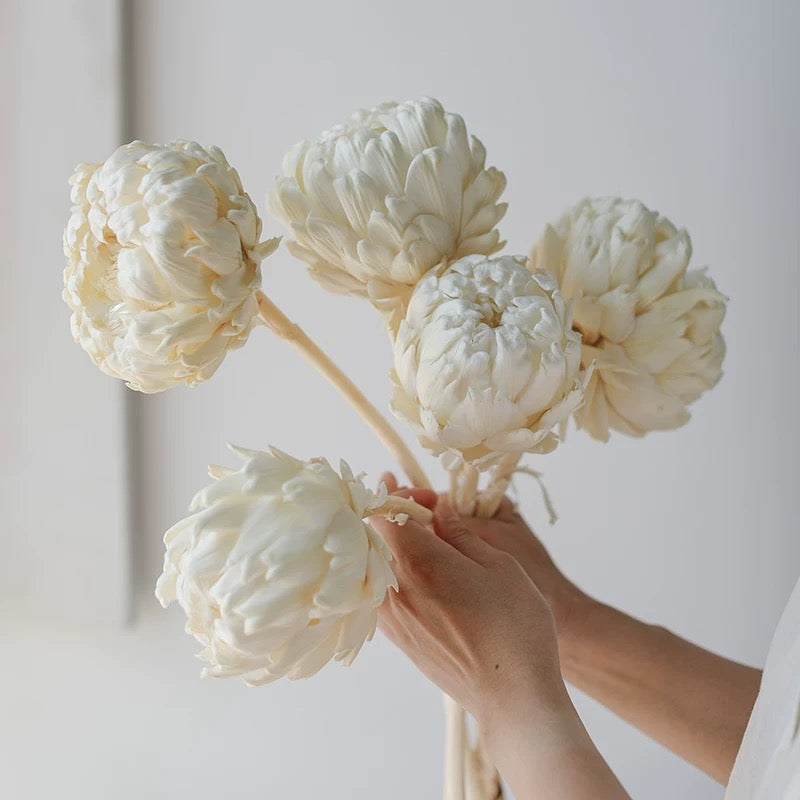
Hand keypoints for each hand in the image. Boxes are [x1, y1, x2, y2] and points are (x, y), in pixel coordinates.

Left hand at [370, 492, 566, 734]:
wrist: (511, 694)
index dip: (395, 494)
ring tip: (418, 537)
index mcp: (419, 561)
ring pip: (373, 565)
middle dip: (390, 514)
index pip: (380, 511)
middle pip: (371, 536)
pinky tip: (415, 572)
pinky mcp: (398, 638)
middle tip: (420, 510)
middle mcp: (395, 588)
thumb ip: (460, 533)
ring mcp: (392, 616)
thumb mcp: (498, 565)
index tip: (421, 495)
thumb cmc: (514, 626)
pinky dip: (390, 573)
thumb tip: (438, 510)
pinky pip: (380, 593)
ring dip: (389, 544)